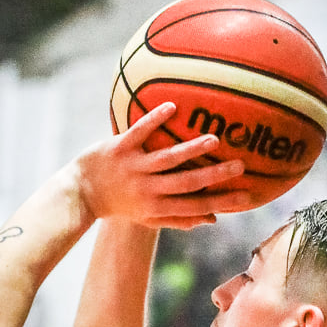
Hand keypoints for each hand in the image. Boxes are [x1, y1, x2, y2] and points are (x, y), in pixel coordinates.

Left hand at [75, 103, 249, 228]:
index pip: (197, 206)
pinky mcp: (118, 148)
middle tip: (240, 165)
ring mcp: (134, 168)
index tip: (247, 195)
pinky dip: (154, 121)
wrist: (79, 194)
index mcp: (158, 207)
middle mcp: (148, 189)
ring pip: (166, 159)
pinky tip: (172, 108)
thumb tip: (212, 219)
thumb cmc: (119, 206)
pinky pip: (138, 132)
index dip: (222, 201)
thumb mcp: (148, 218)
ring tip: (214, 140)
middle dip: (214, 176)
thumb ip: (179, 219)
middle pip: (187, 183)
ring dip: (190, 149)